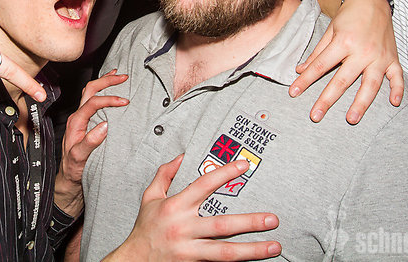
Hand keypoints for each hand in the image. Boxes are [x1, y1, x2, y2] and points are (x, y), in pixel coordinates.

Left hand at [55, 70, 128, 216]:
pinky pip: (95, 101)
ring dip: (105, 83)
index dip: (109, 99)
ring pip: (91, 93)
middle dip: (106, 81)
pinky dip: (105, 92)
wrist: (69, 180)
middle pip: (90, 90)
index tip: (124, 102)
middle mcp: (78, 117)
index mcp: (76, 123)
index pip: (92, 103)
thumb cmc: (73, 170)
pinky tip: (114, 92)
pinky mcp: (88, 123)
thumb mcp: (80, 159)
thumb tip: (104, 126)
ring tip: (118, 77)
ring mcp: (83, 119)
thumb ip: (89, 142)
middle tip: (123, 77)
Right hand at [107, 155, 280, 260]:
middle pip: (221, 225)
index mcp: (175, 205)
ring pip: (225, 251)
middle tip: (272, 219)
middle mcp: (183, 227)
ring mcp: (188, 248)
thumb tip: (182, 156)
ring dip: (252, 249)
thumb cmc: (145, 228)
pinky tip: (254, 259)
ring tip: (274, 245)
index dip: (224, 173)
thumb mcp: (150, 196)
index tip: (244, 166)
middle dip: (249, 221)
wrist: (133, 260)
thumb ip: (165, 174)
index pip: (204, 185)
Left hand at [290, 0, 403, 123]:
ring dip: (361, 103)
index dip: (305, 80)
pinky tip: (393, 103)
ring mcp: (380, 56)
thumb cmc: (348, 17)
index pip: (320, 66)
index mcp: (344, 42)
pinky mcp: (393, 59)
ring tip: (351, 118)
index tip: (293, 93)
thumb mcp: (330, 31)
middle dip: (327, 99)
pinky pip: (397, 77)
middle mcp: (362, 51)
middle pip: (342, 80)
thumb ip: (317, 53)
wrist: (372, 1)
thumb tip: (300, 70)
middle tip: (315, 116)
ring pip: (370, 84)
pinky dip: (397, 89)